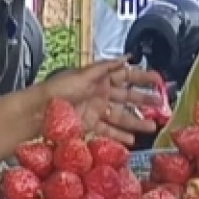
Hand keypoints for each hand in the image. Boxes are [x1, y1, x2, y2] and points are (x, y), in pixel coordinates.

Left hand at [42, 59, 160, 144]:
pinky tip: (131, 140)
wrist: (37, 111)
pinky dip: (119, 136)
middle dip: (144, 100)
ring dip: (136, 121)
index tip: (159, 80)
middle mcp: (98, 93)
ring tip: (152, 127)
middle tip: (161, 105)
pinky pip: (108, 131)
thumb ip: (106, 67)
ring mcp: (94, 110)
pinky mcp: (88, 125)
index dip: (142, 77)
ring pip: (120, 116)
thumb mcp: (83, 74)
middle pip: (126, 97)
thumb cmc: (57, 90)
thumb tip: (126, 57)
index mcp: (98, 78)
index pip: (125, 75)